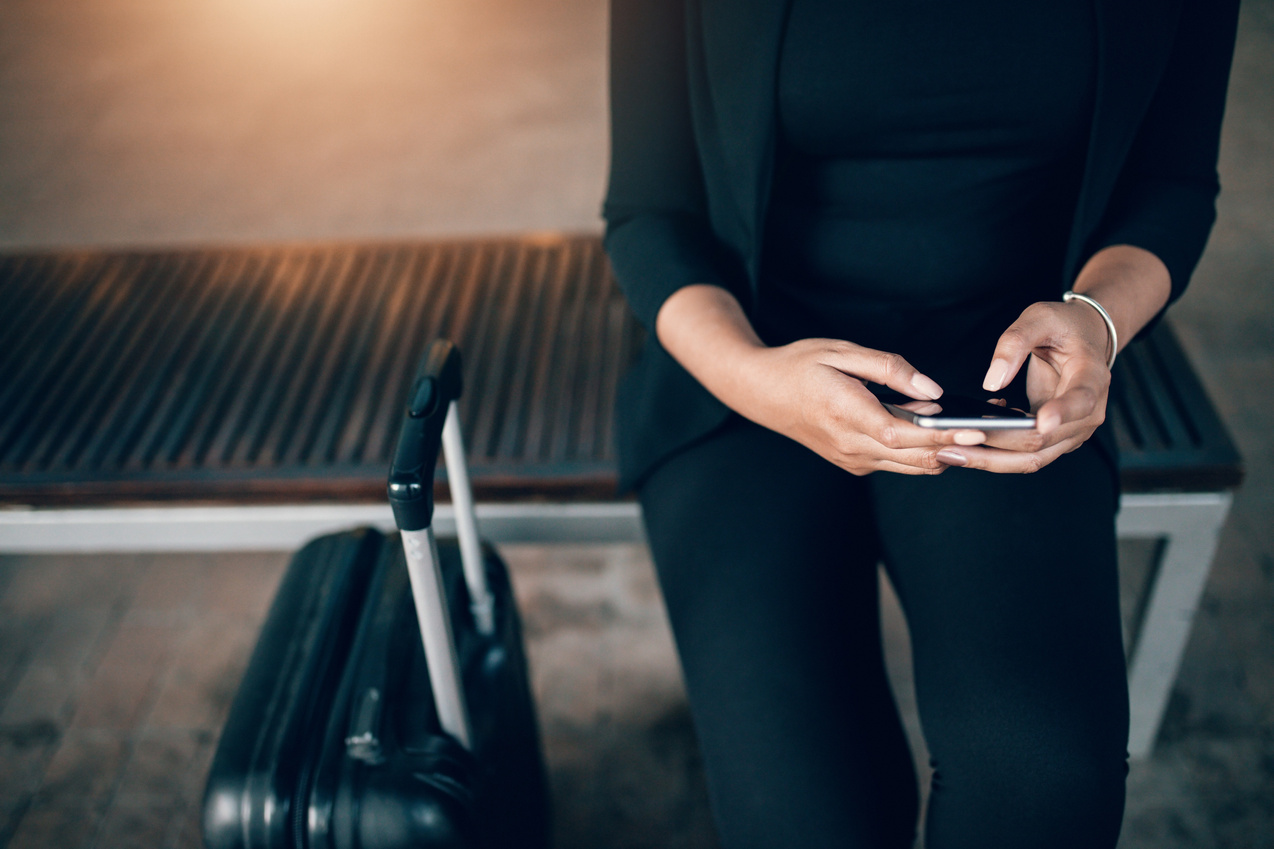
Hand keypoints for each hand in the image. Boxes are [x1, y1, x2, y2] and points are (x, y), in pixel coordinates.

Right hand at [735, 339, 987, 475]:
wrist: (760, 392)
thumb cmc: (799, 365)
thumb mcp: (841, 352)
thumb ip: (889, 368)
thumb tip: (932, 387)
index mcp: (845, 414)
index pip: (903, 434)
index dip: (942, 436)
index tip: (976, 430)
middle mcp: (849, 445)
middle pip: (914, 457)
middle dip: (957, 448)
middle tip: (997, 434)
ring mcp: (851, 459)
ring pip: (910, 465)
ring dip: (943, 453)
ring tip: (978, 432)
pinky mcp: (853, 462)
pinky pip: (896, 462)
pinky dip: (922, 452)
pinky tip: (941, 432)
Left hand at [934, 300, 1111, 473]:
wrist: (1084, 339)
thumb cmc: (1063, 326)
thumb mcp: (1039, 317)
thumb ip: (1015, 342)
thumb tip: (992, 382)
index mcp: (1092, 377)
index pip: (1080, 400)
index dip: (1061, 412)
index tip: (1040, 421)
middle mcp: (1089, 413)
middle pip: (1044, 441)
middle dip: (998, 445)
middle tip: (952, 442)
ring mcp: (1072, 431)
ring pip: (1032, 458)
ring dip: (990, 459)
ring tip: (948, 452)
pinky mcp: (1054, 439)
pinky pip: (1023, 454)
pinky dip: (994, 453)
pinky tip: (964, 441)